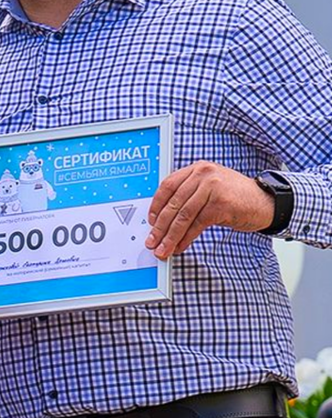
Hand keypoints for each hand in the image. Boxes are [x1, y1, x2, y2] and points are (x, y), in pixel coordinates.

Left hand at [146, 161, 274, 257]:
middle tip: (152, 242)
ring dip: (170, 236)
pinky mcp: (220, 203)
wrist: (266, 202)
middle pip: (174, 204)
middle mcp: (204, 174)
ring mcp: (213, 187)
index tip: (150, 221)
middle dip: (160, 227)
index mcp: (198, 169)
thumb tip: (163, 220)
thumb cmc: (236, 198)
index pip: (168, 185)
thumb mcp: (210, 189)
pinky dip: (186, 238)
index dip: (156, 205)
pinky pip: (196, 224)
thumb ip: (189, 196)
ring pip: (183, 216)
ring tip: (163, 249)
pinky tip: (180, 246)